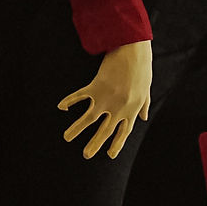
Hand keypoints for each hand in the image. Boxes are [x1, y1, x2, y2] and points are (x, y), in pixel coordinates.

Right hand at [57, 41, 152, 159]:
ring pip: (89, 118)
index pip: (123, 131)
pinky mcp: (96, 86)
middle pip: (105, 130)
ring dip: (76, 129)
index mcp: (132, 109)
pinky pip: (80, 96)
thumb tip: (144, 118)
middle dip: (95, 144)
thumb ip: (144, 105)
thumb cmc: (141, 68)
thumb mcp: (146, 89)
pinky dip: (70, 101)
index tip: (110, 154)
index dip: (117, 144)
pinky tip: (61, 106)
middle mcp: (119, 107)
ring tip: (66, 137)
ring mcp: (107, 98)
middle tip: (86, 155)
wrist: (134, 50)